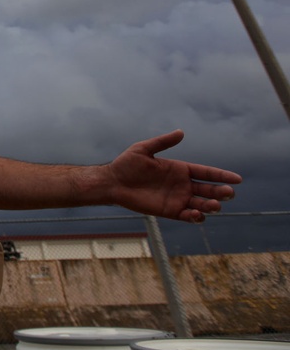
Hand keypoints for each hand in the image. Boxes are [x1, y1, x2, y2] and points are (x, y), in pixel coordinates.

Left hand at [106, 130, 240, 221]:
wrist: (112, 182)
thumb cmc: (126, 164)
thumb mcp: (143, 149)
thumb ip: (162, 142)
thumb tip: (181, 132)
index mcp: (180, 169)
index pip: (206, 173)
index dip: (221, 175)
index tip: (237, 179)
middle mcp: (182, 185)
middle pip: (208, 190)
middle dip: (220, 192)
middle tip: (228, 193)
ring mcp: (177, 199)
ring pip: (202, 205)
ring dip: (211, 206)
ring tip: (214, 205)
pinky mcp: (170, 211)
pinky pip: (187, 216)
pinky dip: (195, 217)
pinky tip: (196, 214)